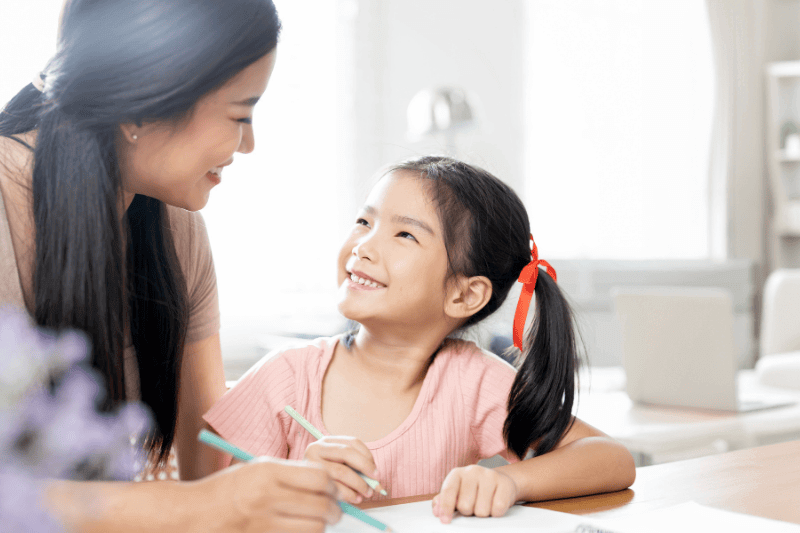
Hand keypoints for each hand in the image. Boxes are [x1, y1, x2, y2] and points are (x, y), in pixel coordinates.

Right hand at [197, 456, 340, 532]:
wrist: (193, 513)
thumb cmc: (228, 489)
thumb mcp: (257, 470)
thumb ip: (290, 474)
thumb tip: (326, 484)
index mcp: (268, 472)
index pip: (319, 478)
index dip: (332, 485)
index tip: (332, 490)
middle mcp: (267, 497)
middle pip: (321, 505)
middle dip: (335, 510)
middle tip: (335, 510)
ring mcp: (264, 523)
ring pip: (314, 528)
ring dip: (322, 526)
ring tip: (318, 522)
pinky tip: (300, 530)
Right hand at [303, 436, 385, 503]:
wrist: (296, 487)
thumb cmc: (325, 477)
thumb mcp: (338, 466)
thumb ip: (355, 468)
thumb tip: (376, 482)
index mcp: (326, 441)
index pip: (353, 442)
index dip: (368, 457)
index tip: (376, 472)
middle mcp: (316, 448)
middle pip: (347, 453)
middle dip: (365, 469)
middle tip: (375, 484)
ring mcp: (309, 463)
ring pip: (341, 471)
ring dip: (358, 484)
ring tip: (365, 494)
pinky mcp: (307, 480)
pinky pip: (333, 487)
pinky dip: (348, 494)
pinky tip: (354, 499)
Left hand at [432, 465, 518, 523]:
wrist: (500, 481)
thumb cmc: (474, 489)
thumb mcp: (457, 492)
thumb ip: (443, 501)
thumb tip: (437, 511)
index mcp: (457, 473)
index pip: (448, 491)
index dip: (445, 508)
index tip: (445, 521)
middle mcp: (472, 471)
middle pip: (465, 506)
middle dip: (468, 512)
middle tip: (473, 506)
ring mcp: (489, 476)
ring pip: (481, 511)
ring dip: (482, 513)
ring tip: (484, 504)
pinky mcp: (505, 484)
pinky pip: (497, 509)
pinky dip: (495, 513)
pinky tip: (494, 504)